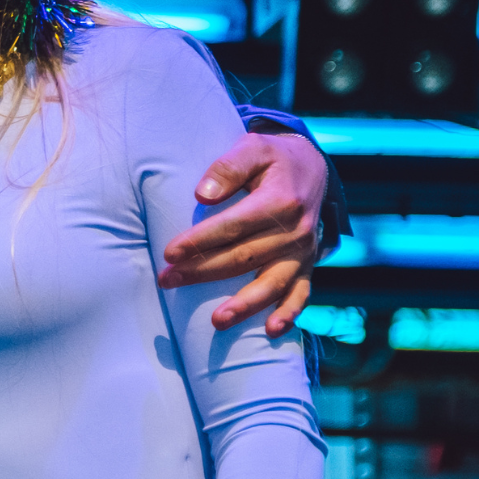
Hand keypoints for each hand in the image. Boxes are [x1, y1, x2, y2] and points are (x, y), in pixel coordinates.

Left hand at [158, 121, 330, 336]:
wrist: (311, 168)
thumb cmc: (272, 160)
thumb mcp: (252, 147)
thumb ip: (228, 167)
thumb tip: (202, 195)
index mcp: (280, 201)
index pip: (234, 226)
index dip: (200, 241)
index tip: (169, 254)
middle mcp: (295, 230)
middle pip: (244, 257)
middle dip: (202, 272)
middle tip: (166, 280)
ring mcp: (302, 252)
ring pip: (271, 283)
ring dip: (244, 304)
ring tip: (216, 322)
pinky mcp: (306, 265)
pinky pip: (301, 293)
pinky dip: (289, 313)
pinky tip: (272, 331)